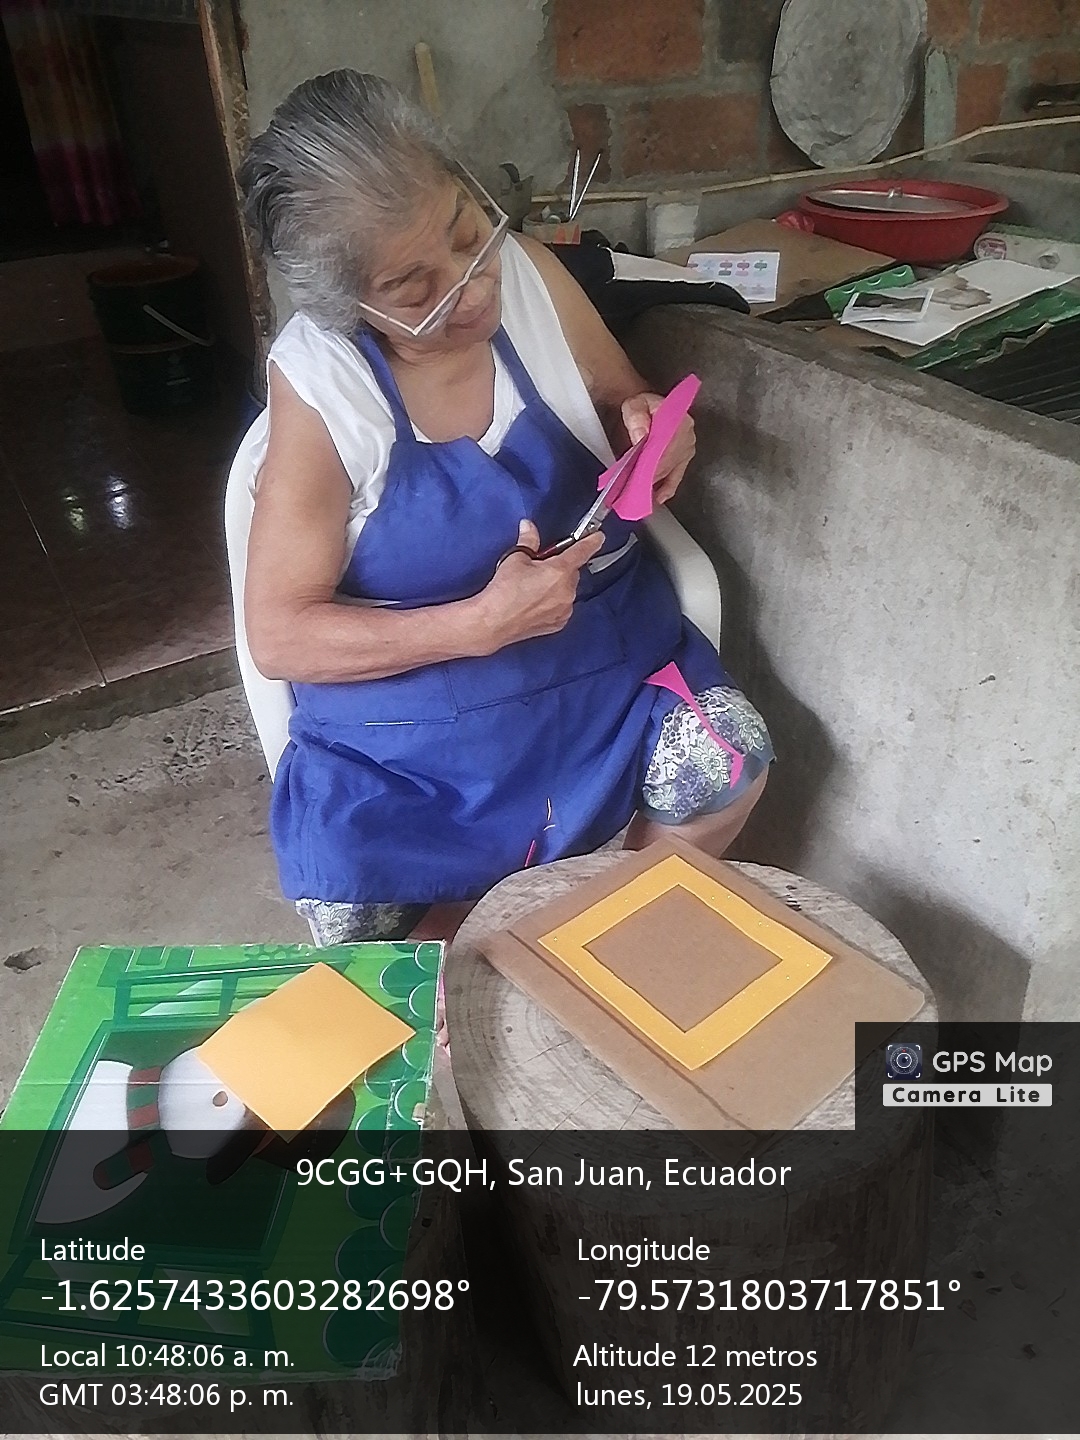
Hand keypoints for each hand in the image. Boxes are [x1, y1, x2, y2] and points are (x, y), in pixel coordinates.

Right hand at [475, 521, 604, 649]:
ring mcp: (565, 609)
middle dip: (560, 568)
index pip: (581, 552)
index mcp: (559, 571)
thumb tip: (528, 527)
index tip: (598, 537)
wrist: (493, 622)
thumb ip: (528, 541)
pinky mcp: (559, 623)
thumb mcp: (515, 559)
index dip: (591, 542)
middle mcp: (567, 591)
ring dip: (557, 586)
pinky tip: (536, 602)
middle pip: (572, 572)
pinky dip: (554, 602)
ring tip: (534, 589)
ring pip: (568, 590)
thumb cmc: (503, 591)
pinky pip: (563, 606)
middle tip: (540, 569)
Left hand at [621, 391, 695, 504]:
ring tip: (638, 493)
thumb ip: (637, 416)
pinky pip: (676, 477)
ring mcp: (687, 448)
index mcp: (678, 418)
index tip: (640, 471)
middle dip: (650, 475)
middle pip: (668, 461)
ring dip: (655, 483)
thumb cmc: (641, 406)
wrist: (647, 408)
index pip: (666, 444)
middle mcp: (686, 434)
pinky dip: (666, 489)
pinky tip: (656, 497)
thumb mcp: (635, 404)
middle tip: (633, 487)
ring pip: (670, 471)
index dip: (652, 460)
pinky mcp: (684, 459)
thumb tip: (642, 434)